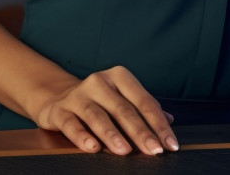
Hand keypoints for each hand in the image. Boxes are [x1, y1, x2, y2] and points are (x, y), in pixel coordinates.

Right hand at [33, 66, 179, 154]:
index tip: (170, 145)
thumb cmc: (100, 102)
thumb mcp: (123, 100)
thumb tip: (170, 120)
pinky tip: (93, 147)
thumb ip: (144, 109)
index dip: (158, 124)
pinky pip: (71, 124)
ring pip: (97, 115)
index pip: (143, 101)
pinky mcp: (59, 110)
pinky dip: (82, 136)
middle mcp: (99, 82)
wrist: (59, 98)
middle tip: (153, 150)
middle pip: (123, 109)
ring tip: (125, 151)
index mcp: (119, 77)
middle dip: (140, 131)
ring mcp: (78, 95)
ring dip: (112, 134)